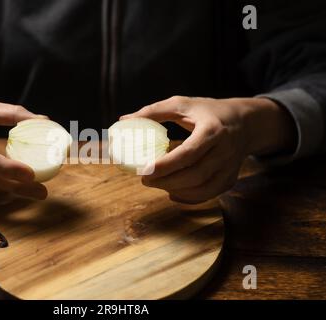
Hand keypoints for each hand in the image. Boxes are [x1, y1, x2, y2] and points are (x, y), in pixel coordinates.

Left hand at [121, 96, 295, 203]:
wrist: (246, 122)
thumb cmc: (208, 111)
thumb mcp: (182, 104)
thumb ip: (153, 111)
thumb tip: (124, 121)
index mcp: (212, 130)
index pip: (188, 153)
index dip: (165, 165)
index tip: (143, 170)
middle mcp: (225, 151)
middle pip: (195, 175)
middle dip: (166, 181)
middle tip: (144, 179)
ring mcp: (230, 167)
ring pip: (203, 188)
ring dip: (176, 191)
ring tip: (156, 184)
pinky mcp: (230, 178)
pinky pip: (209, 194)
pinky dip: (189, 198)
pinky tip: (172, 193)